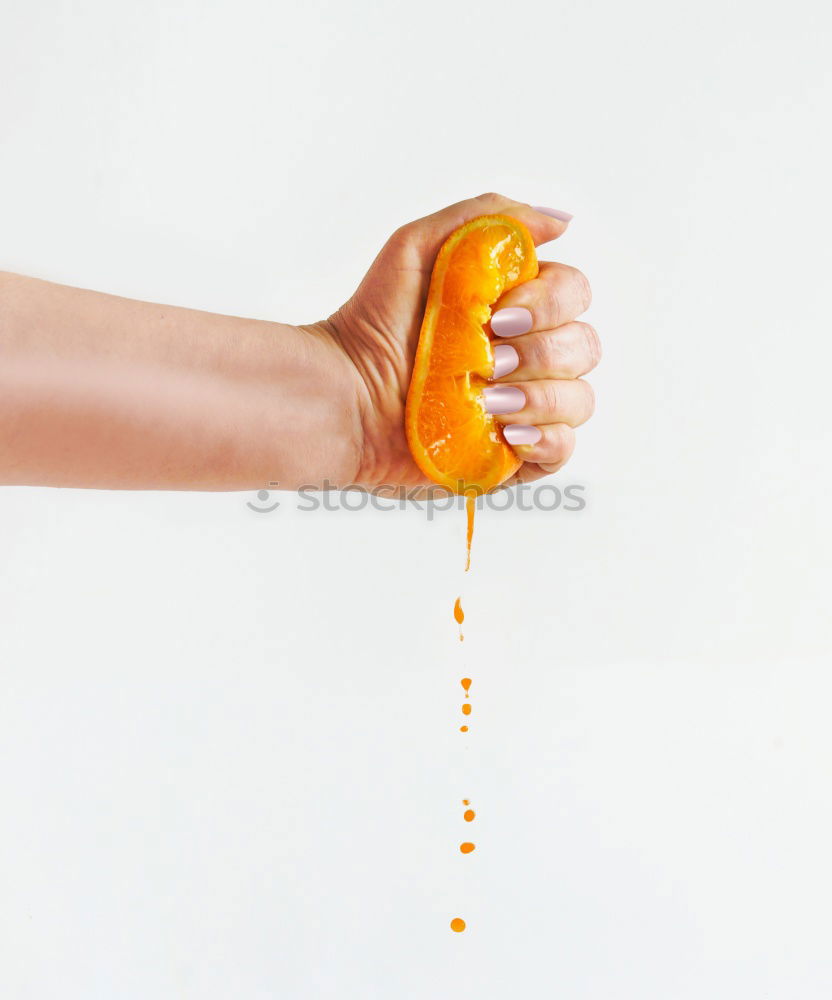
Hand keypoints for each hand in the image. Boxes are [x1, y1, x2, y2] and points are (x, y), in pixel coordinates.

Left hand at [321, 192, 599, 491]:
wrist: (344, 396)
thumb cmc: (373, 322)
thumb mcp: (417, 247)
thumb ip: (488, 219)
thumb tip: (561, 221)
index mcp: (517, 308)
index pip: (574, 294)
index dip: (549, 304)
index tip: (499, 316)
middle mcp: (528, 357)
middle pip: (584, 346)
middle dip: (541, 352)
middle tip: (490, 359)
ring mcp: (522, 408)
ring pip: (579, 398)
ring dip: (540, 396)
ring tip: (486, 399)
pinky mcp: (510, 456)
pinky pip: (562, 449)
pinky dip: (547, 439)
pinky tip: (507, 431)